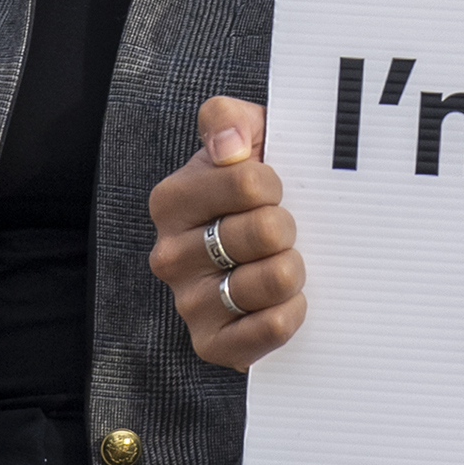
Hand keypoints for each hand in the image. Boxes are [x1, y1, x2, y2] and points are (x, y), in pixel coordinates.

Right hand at [149, 96, 305, 369]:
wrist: (262, 257)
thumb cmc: (255, 194)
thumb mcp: (243, 140)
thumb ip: (227, 119)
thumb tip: (230, 145)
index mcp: (172, 200)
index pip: (249, 182)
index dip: (276, 183)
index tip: (272, 190)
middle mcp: (169, 255)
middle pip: (265, 231)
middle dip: (288, 228)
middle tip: (283, 232)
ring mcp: (188, 304)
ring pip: (274, 278)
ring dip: (294, 269)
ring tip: (285, 264)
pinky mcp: (213, 345)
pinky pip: (270, 328)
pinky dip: (291, 313)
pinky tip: (287, 301)